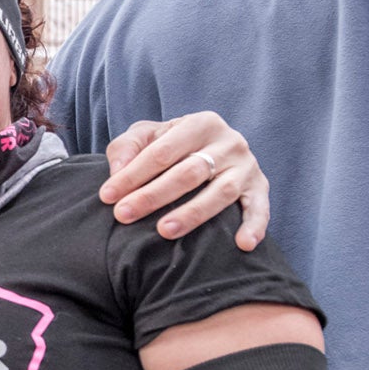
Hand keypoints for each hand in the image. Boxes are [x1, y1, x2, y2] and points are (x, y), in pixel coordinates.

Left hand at [100, 112, 268, 249]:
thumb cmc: (171, 145)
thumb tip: (117, 171)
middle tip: (124, 215)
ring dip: (193, 214)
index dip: (132, 175)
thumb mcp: (147, 135)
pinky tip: (243, 245)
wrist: (213, 148)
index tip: (107, 196)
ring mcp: (247, 166)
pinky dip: (255, 226)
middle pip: (188, 173)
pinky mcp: (260, 188)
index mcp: (200, 124)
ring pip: (221, 192)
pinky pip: (260, 208)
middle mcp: (228, 142)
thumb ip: (127, 147)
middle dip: (153, 196)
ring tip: (164, 231)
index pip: (161, 152)